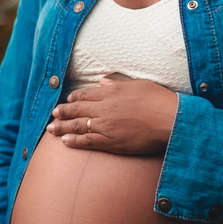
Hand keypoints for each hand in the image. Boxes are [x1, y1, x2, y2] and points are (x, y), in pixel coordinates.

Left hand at [47, 77, 176, 154]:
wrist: (171, 120)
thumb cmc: (160, 100)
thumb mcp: (139, 85)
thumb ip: (118, 84)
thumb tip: (104, 82)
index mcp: (112, 92)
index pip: (86, 94)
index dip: (74, 98)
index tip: (67, 100)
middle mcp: (105, 108)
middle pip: (77, 109)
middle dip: (63, 112)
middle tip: (53, 114)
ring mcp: (106, 125)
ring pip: (77, 126)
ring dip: (62, 127)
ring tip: (51, 128)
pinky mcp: (111, 142)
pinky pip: (87, 141)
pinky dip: (74, 141)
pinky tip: (64, 142)